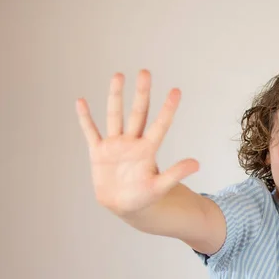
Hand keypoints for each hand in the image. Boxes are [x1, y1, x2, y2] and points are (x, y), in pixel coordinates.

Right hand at [76, 69, 198, 215]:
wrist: (125, 206)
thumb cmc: (144, 197)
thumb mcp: (161, 187)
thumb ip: (176, 174)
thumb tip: (197, 164)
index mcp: (148, 150)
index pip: (160, 125)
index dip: (168, 109)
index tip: (176, 91)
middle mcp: (132, 142)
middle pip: (138, 113)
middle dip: (141, 93)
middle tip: (145, 72)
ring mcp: (115, 145)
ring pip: (115, 116)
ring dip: (115, 97)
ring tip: (118, 75)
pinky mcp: (98, 152)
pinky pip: (91, 132)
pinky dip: (85, 118)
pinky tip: (81, 101)